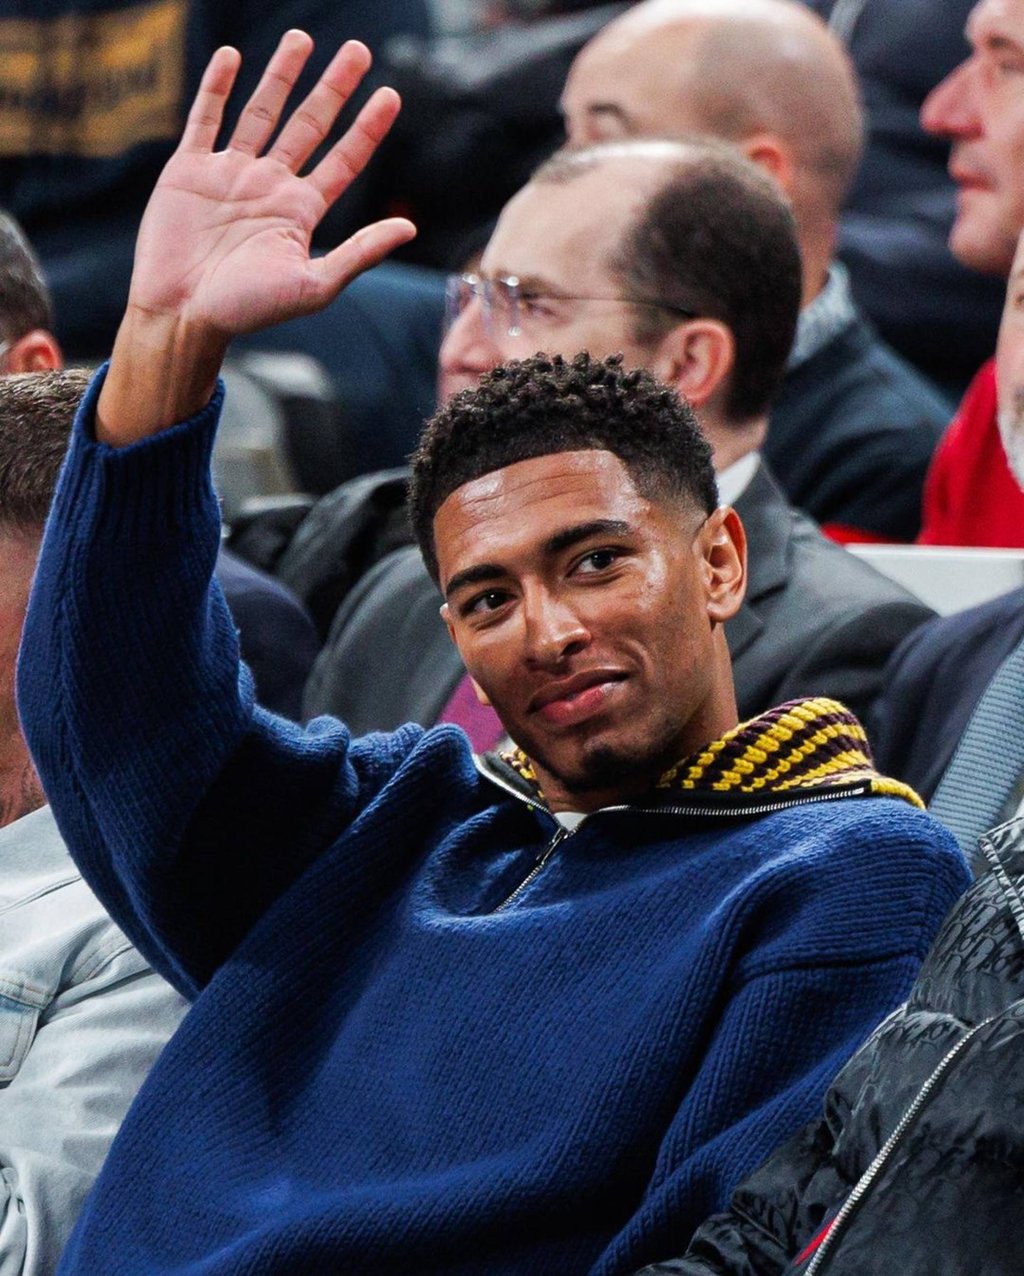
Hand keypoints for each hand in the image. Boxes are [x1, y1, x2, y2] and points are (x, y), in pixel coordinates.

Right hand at [98, 32, 415, 443]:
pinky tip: (233, 56)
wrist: (182, 314)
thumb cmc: (248, 310)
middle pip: (308, 125)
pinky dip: (217, 86)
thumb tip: (409, 227)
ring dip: (281, 75)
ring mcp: (229, 174)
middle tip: (358, 51)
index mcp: (300, 211)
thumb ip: (359, 253)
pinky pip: (205, 118)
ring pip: (261, 112)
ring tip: (302, 38)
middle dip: (333, 88)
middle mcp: (269, 186)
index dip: (367, 128)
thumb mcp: (313, 285)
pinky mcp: (188, 170)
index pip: (343, 159)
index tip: (391, 95)